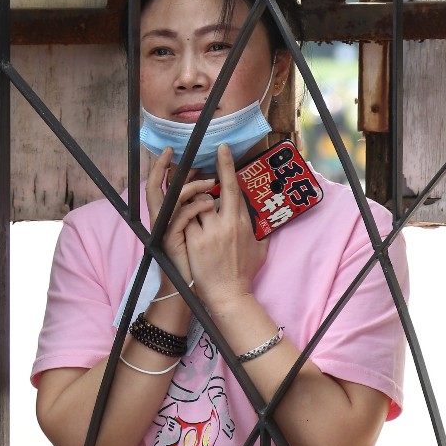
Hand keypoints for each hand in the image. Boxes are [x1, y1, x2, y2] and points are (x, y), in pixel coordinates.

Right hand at [143, 147, 217, 289]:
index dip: (168, 168)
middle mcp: (163, 219)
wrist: (198, 286)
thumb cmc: (205, 259)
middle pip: (155, 186)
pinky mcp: (170, 240)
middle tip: (173, 153)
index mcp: (171, 214)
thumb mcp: (204, 230)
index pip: (166, 185)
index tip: (176, 151)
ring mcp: (165, 229)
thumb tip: (213, 189)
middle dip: (162, 168)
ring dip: (191, 187)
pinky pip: (179, 217)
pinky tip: (209, 203)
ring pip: (171, 199)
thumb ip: (204, 210)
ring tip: (211, 182)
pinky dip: (194, 207)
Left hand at [181, 144, 267, 307]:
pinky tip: (180, 213)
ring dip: (192, 199)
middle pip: (216, 189)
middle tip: (206, 157)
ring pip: (196, 203)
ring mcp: (209, 231)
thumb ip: (261, 231)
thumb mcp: (260, 249)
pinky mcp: (194, 241)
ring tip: (189, 198)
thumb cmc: (244, 274)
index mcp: (242, 223)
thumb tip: (266, 219)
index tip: (222, 150)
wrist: (229, 295)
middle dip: (211, 171)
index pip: (234, 189)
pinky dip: (183, 215)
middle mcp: (227, 223)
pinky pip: (185, 219)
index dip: (227, 167)